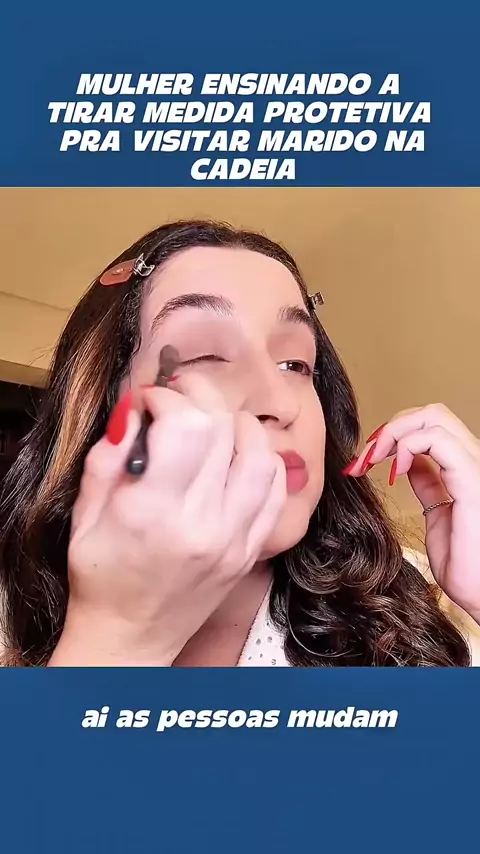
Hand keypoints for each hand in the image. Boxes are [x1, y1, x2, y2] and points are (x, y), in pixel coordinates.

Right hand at [50, 375, 285, 665]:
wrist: (131, 637)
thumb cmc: (100, 576)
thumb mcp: (85, 512)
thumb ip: (108, 454)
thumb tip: (136, 406)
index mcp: (153, 513)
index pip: (186, 426)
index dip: (167, 397)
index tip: (150, 402)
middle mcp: (202, 524)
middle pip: (224, 429)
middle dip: (199, 397)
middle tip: (178, 402)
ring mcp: (235, 539)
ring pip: (262, 454)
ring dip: (237, 425)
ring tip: (212, 425)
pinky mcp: (251, 549)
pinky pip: (276, 490)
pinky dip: (262, 460)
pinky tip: (236, 457)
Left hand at [343, 404, 479, 624]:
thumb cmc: (469, 569)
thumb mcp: (438, 516)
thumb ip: (428, 484)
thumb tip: (410, 462)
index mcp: (467, 469)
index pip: (432, 426)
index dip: (396, 434)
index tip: (366, 460)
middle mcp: (475, 462)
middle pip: (431, 413)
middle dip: (390, 427)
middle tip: (364, 458)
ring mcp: (476, 468)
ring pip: (434, 416)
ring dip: (393, 433)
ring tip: (373, 461)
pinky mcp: (472, 480)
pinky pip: (437, 439)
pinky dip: (406, 445)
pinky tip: (395, 471)